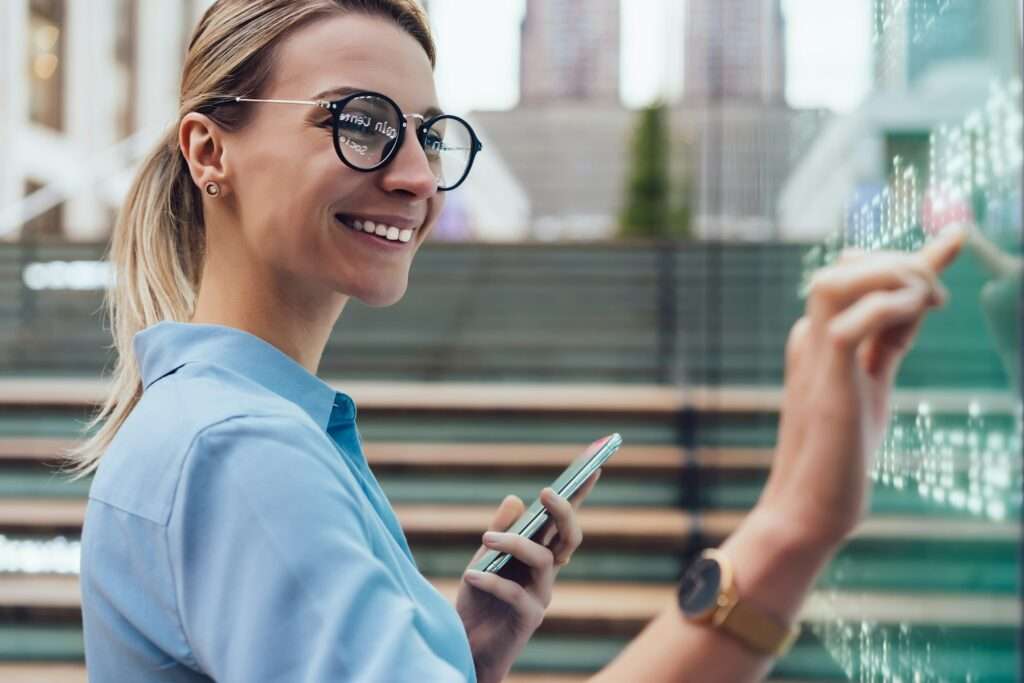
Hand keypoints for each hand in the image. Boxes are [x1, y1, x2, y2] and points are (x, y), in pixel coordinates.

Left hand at [456, 470, 599, 682]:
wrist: (466, 644)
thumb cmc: (478, 600)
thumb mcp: (484, 559)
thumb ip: (500, 531)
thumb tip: (515, 499)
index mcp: (539, 552)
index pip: (563, 520)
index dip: (580, 494)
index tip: (593, 466)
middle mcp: (547, 571)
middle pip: (569, 537)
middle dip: (563, 512)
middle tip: (545, 492)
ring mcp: (541, 594)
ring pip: (543, 559)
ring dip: (515, 543)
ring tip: (486, 538)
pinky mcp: (529, 618)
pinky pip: (514, 592)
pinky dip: (490, 581)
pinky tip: (470, 576)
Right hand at [757, 226, 965, 553]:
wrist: (811, 505)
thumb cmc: (842, 454)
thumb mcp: (873, 384)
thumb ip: (889, 342)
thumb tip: (918, 304)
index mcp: (817, 337)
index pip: (858, 277)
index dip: (908, 255)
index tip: (957, 238)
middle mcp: (809, 336)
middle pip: (848, 266)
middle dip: (905, 265)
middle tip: (942, 299)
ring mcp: (812, 353)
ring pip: (841, 279)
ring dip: (894, 278)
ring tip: (930, 304)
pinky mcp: (824, 377)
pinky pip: (848, 320)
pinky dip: (888, 308)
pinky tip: (917, 318)